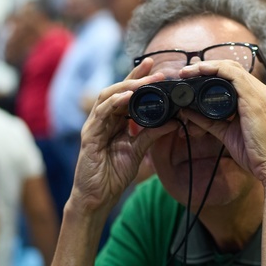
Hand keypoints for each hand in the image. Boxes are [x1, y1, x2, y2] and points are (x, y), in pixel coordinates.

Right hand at [68, 59, 178, 212]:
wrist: (97, 197)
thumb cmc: (113, 174)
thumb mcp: (138, 151)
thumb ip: (153, 134)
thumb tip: (176, 121)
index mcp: (114, 122)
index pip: (127, 95)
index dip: (140, 80)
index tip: (158, 69)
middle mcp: (103, 120)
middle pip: (117, 90)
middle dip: (135, 77)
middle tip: (154, 67)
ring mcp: (94, 126)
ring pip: (108, 97)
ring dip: (126, 87)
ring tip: (144, 81)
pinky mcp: (89, 136)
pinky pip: (101, 114)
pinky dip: (114, 103)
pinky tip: (127, 97)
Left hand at [176, 60, 265, 186]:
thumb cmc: (259, 154)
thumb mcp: (228, 135)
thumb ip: (210, 122)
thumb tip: (188, 112)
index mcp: (256, 99)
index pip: (233, 76)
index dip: (212, 72)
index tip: (190, 77)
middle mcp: (259, 92)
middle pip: (231, 68)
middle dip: (206, 66)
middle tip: (184, 72)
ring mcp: (259, 94)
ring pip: (231, 68)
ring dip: (207, 66)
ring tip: (187, 71)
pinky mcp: (255, 99)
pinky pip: (234, 75)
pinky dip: (216, 70)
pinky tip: (201, 70)